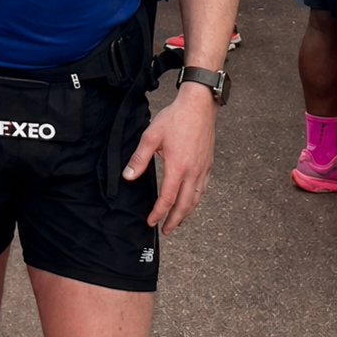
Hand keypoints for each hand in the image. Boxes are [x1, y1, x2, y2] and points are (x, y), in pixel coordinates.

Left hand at [123, 84, 216, 234]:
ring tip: (178, 221)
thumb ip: (139, 159)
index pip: (167, 198)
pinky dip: (196, 199)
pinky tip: (191, 201)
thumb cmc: (175, 118)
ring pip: (196, 198)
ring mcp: (203, 168)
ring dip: (186, 213)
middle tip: (166, 230)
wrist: (199, 105)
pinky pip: (203, 188)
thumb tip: (128, 177)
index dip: (159, 212)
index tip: (151, 221)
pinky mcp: (208, 163)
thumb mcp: (151, 136)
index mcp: (178, 167)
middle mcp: (193, 171)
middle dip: (174, 220)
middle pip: (185, 204)